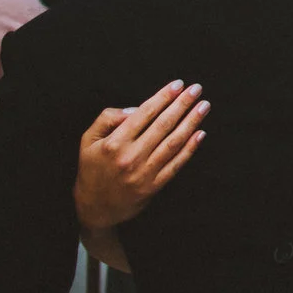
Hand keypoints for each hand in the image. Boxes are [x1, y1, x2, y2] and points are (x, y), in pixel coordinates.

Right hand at [76, 81, 207, 229]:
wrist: (94, 207)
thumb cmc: (92, 169)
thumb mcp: (89, 140)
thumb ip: (107, 119)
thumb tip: (135, 109)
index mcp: (114, 143)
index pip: (144, 114)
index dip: (163, 97)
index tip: (178, 84)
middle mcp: (130, 157)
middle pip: (163, 125)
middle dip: (182, 104)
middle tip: (196, 89)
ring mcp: (143, 173)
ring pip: (173, 142)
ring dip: (191, 122)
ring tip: (203, 106)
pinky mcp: (153, 186)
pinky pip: (176, 164)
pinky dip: (190, 148)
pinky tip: (200, 133)